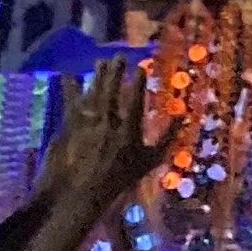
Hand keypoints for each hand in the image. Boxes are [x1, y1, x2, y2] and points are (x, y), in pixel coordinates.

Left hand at [52, 57, 180, 211]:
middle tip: (119, 56)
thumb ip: (167, 138)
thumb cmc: (118, 179)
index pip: (134, 101)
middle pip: (112, 92)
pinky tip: (68, 76)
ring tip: (101, 61)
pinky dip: (70, 89)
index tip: (141, 68)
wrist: (79, 193)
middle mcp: (108, 123)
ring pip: (93, 94)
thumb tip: (183, 117)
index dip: (138, 83)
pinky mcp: (69, 127)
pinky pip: (70, 103)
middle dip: (115, 72)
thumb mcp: (149, 161)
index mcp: (128, 131)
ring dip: (97, 77)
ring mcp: (86, 124)